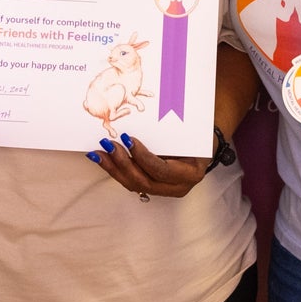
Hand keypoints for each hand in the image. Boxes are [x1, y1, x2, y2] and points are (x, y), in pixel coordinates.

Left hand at [89, 132, 211, 198]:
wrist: (202, 144)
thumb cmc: (198, 134)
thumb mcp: (191, 130)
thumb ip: (174, 126)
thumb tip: (152, 111)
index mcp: (191, 173)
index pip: (162, 171)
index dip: (143, 157)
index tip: (129, 140)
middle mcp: (178, 187)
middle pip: (144, 182)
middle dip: (123, 163)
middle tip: (108, 144)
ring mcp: (164, 189)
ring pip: (134, 184)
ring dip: (113, 168)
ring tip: (98, 153)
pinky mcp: (151, 186)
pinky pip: (130, 181)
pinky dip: (114, 169)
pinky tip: (101, 158)